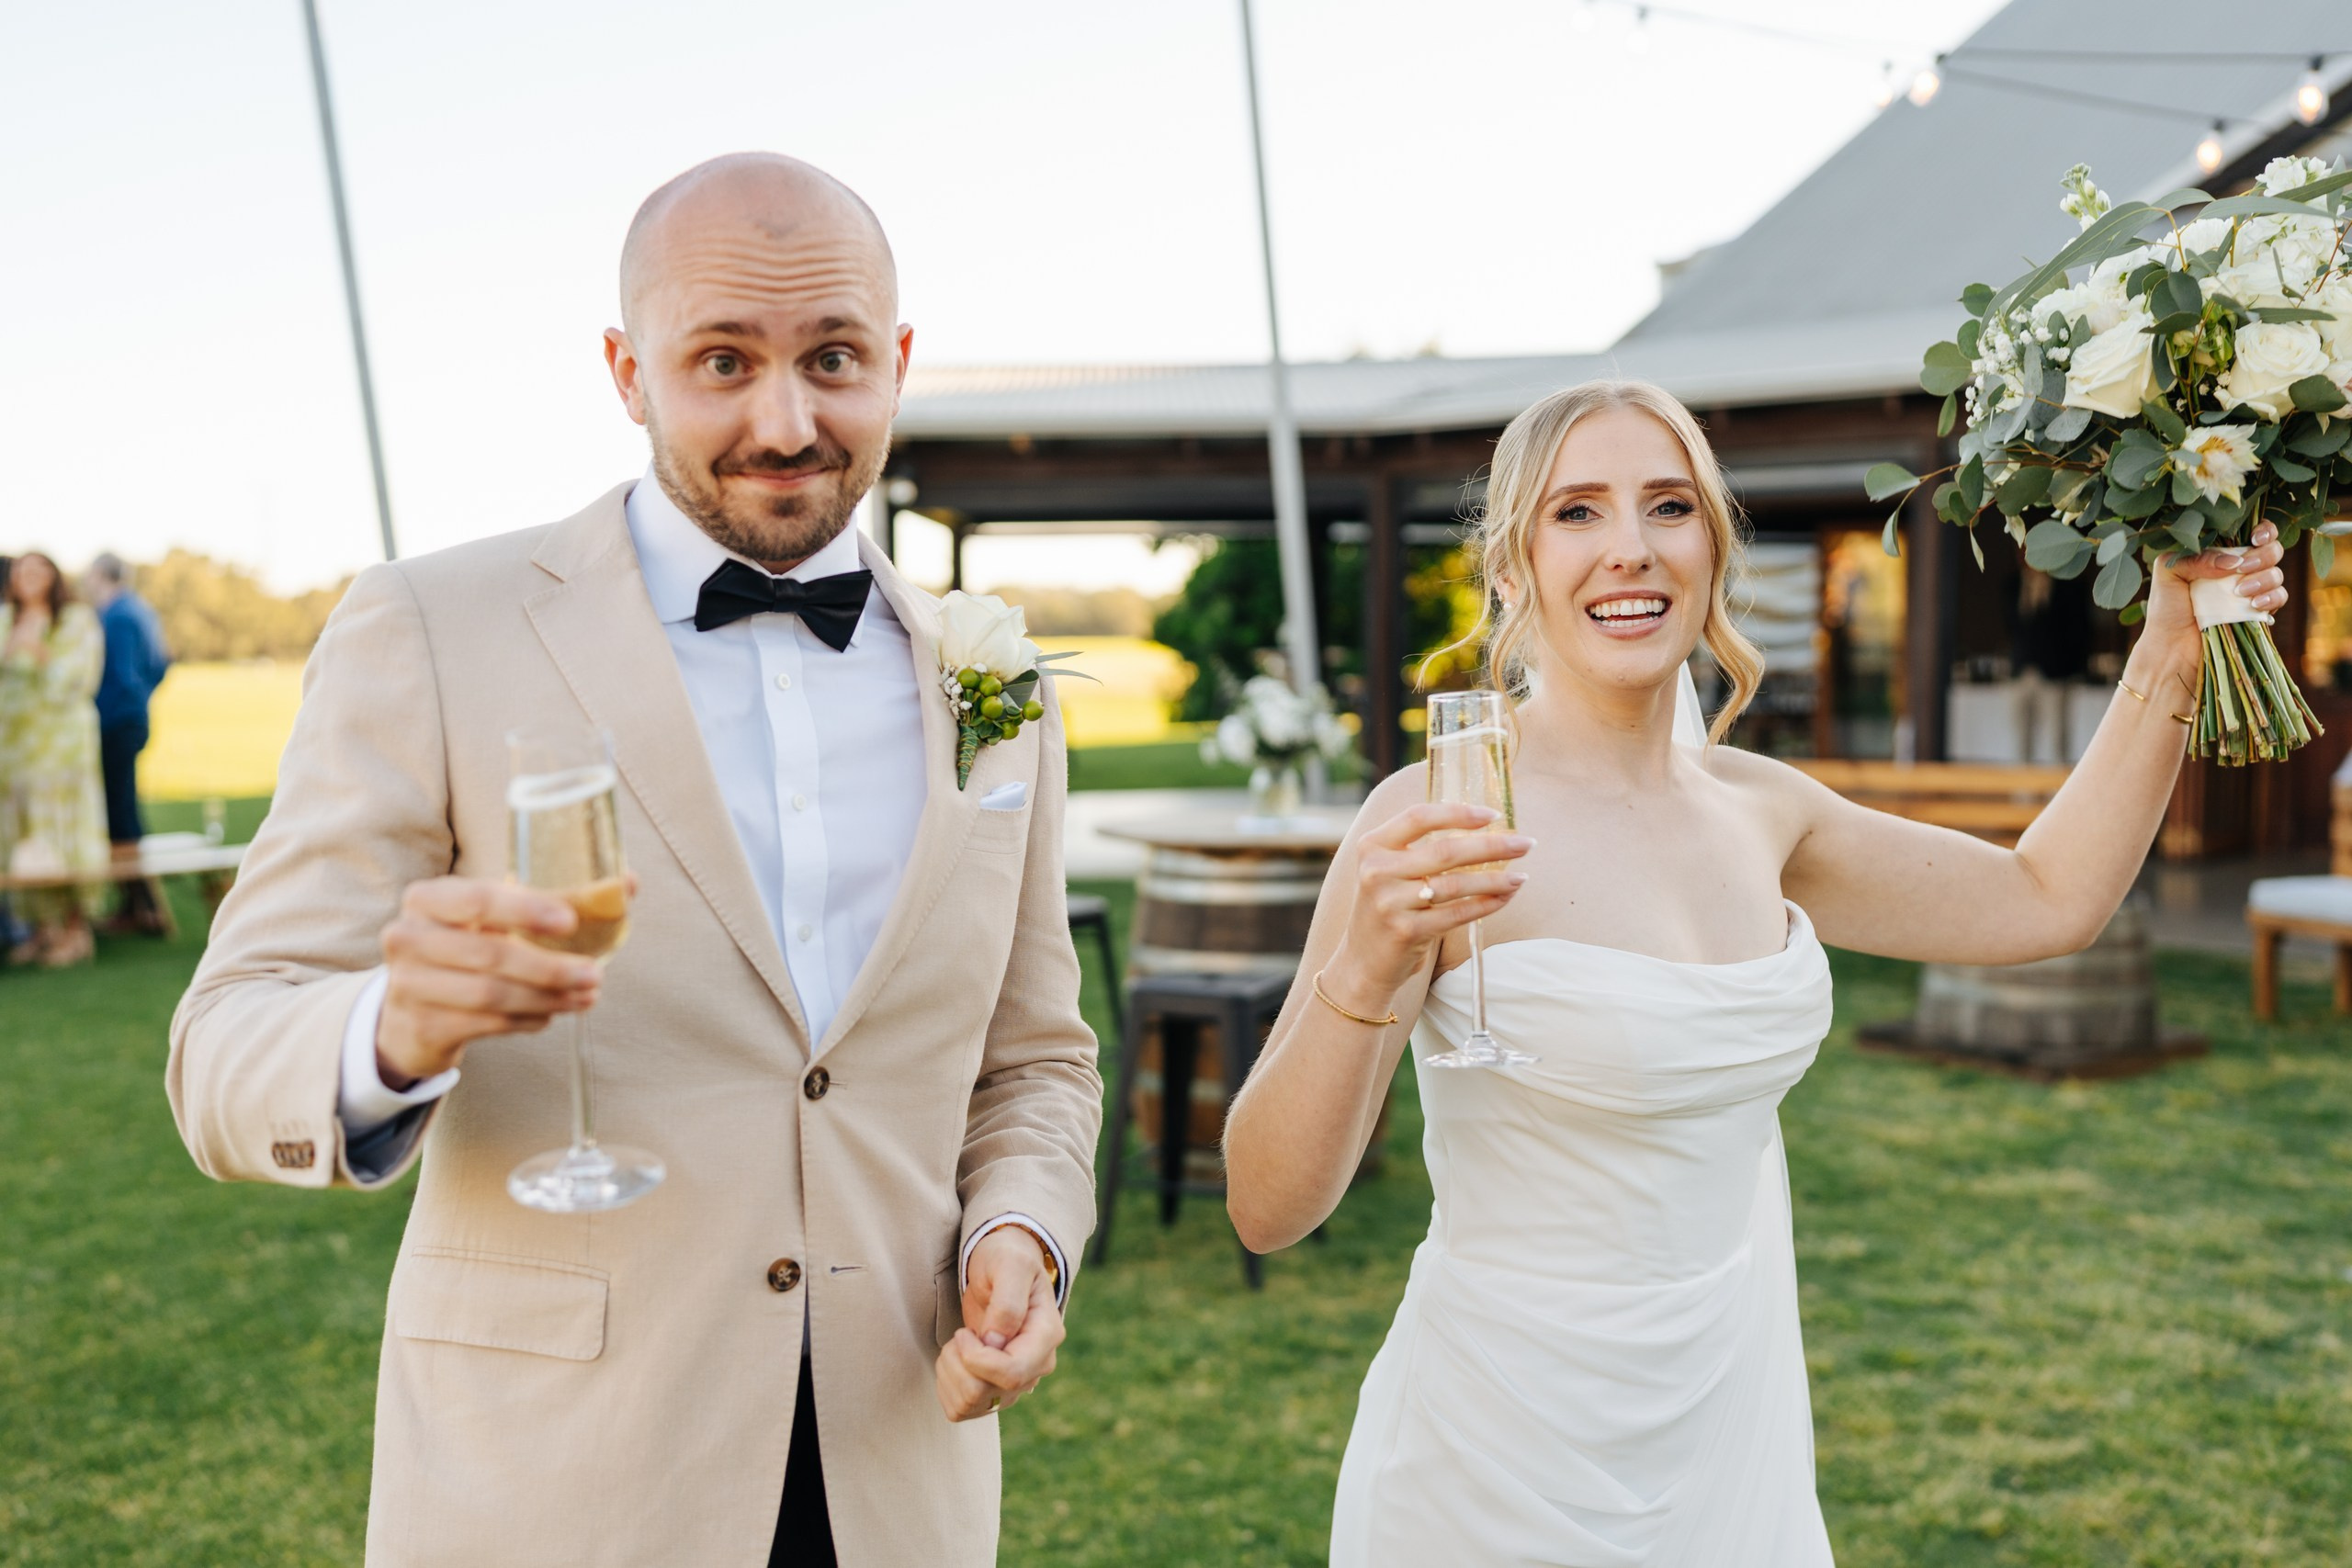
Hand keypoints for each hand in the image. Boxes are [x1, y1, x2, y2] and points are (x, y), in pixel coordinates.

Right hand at [374, 876, 601, 1087]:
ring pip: (492, 994)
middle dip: (551, 967)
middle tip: (595, 974)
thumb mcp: (496, 917)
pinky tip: (550, 1015)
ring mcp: (409, 985)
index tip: (572, 922)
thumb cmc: (468, 947)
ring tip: (586, 996)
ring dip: (548, 998)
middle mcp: (407, 937)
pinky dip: (528, 1020)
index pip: (478, 899)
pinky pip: (488, 1024)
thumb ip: (556, 898)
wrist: (411, 1009)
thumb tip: (629, 883)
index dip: (527, 909)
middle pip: (491, 953)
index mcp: (427, 898)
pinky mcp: (422, 1026)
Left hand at [934, 1228, 1062, 1421]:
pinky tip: (956, 1360)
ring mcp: (1017, 1383)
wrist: (1002, 1268)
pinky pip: (960, 1409)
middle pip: (986, 1394)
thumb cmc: (1006, 1260)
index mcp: (1046, 1336)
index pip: (1011, 1373)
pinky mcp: (995, 1391)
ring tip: (959, 1343)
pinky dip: (947, 1386)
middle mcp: (1037, 1366)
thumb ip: (1007, 1302)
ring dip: (950, 1373)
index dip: (976, 1359)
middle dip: (958, 1363)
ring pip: (969, 1405)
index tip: (963, 1332)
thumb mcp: (1009, 1265)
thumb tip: (996, 1342)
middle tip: (961, 1334)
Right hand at [1325, 803, 1531, 1003]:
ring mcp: (1390, 903)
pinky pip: (1458, 913)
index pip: (1420, 817)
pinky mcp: (1407, 931)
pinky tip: (1504, 898)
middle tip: (1526, 844)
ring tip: (1521, 876)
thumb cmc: (1389, 907)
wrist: (1363, 961)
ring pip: (1456, 884)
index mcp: (1373, 846)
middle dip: (1492, 846)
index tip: (1494, 815)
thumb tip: (1484, 829)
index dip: (1459, 813)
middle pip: (1445, 850)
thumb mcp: (1389, 869)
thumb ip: (1420, 847)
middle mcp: (1377, 871)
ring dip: (1496, 879)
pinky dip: (1486, 904)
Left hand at [2144, 519, 2288, 651]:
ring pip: (2277, 573)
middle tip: (2242, 568)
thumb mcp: (2169, 573)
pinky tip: (2254, 604)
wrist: (2172, 648)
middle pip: (2272, 550)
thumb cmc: (2166, 609)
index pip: (2252, 532)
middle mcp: (2239, 570)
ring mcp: (2251, 590)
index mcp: (2220, 554)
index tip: (2255, 538)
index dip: (2263, 530)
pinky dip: (2272, 597)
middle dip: (2263, 555)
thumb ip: (2196, 557)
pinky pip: (2280, 597)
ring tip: (2239, 592)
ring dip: (2264, 578)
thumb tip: (2233, 561)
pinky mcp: (2259, 612)